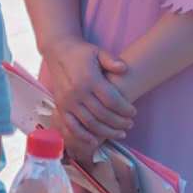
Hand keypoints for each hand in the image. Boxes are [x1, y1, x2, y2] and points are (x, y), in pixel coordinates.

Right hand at [39, 38, 132, 156]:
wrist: (58, 51)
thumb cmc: (82, 53)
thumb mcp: (98, 52)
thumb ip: (112, 61)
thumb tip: (125, 68)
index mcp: (88, 79)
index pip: (111, 100)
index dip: (125, 109)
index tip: (134, 112)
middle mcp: (77, 92)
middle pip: (102, 114)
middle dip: (119, 122)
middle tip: (130, 125)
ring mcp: (67, 102)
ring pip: (90, 123)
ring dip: (106, 132)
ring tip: (120, 133)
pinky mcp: (60, 107)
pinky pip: (72, 126)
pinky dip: (83, 136)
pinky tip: (95, 142)